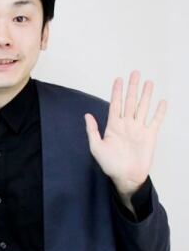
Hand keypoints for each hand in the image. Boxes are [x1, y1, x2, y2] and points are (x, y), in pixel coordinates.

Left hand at [84, 71, 165, 202]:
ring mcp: (139, 129)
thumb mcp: (96, 147)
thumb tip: (87, 115)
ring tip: (148, 82)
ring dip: (146, 95)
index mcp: (113, 126)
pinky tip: (162, 102)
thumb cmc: (110, 164)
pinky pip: (156, 121)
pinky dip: (160, 112)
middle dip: (132, 87)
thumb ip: (92, 131)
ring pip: (143, 107)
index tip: (118, 79)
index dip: (117, 91)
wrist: (126, 177)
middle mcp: (127, 124)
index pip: (116, 104)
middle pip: (130, 102)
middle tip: (135, 73)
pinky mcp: (150, 136)